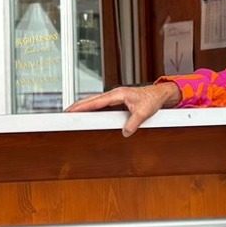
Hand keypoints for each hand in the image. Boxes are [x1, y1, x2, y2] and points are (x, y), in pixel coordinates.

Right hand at [66, 80, 181, 135]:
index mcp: (118, 94)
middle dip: (78, 105)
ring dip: (83, 106)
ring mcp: (115, 96)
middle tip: (66, 112)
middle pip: (91, 99)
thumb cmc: (152, 99)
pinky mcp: (116, 100)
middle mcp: (114, 94)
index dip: (83, 106)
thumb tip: (125, 132)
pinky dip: (91, 107)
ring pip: (95, 101)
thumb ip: (133, 123)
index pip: (96, 101)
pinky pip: (100, 104)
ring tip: (72, 113)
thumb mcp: (144, 113)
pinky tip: (87, 113)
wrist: (159, 95)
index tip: (72, 110)